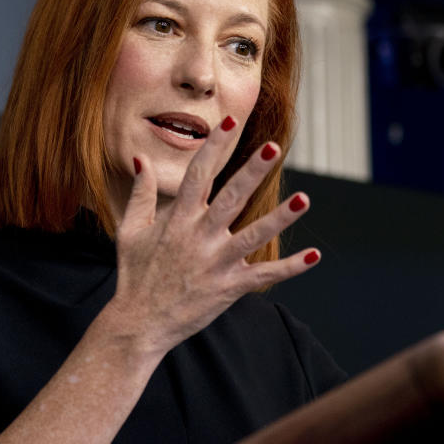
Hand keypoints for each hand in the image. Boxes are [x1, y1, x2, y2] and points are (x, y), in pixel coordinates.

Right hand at [111, 117, 318, 353]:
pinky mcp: (228, 288)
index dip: (214, 146)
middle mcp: (198, 237)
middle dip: (252, 171)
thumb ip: (141, 193)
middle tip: (273, 147)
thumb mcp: (130, 230)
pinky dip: (290, 268)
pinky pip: (263, 275)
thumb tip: (140, 158)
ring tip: (304, 199)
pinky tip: (314, 256)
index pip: (198, 174)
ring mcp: (215, 263)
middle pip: (231, 198)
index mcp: (177, 219)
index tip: (230, 120)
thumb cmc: (135, 275)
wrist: (138, 323)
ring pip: (252, 236)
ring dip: (279, 218)